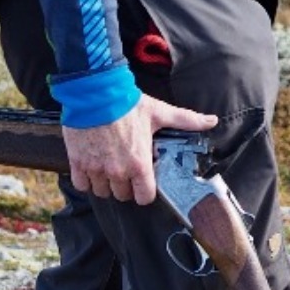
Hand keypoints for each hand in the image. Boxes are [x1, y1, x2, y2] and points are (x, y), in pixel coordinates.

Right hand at [64, 93, 217, 203]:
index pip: (144, 197)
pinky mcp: (77, 162)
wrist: (95, 93)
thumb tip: (211, 121)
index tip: (144, 182)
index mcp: (139, 164)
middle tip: (127, 171)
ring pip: (102, 192)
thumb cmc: (127, 104)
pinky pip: (81, 184)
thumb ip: (186, 120)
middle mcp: (117, 171)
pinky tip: (92, 168)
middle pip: (122, 195)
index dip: (145, 191)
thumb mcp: (160, 113)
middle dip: (126, 186)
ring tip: (110, 168)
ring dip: (106, 184)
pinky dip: (86, 180)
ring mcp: (96, 168)